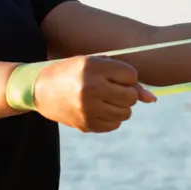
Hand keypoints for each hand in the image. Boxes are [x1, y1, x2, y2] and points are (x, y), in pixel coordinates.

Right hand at [32, 56, 156, 132]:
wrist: (38, 89)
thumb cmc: (71, 72)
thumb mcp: (94, 65)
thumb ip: (124, 78)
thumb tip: (153, 99)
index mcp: (92, 67)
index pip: (130, 75)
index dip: (124, 76)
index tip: (112, 76)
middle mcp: (90, 88)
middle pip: (131, 96)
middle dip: (125, 93)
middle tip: (109, 89)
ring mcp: (88, 109)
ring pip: (126, 112)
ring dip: (120, 106)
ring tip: (103, 99)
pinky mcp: (86, 124)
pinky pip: (115, 124)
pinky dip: (111, 118)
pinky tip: (97, 109)